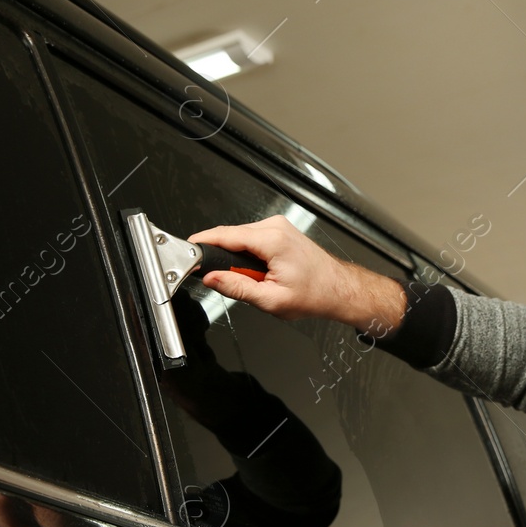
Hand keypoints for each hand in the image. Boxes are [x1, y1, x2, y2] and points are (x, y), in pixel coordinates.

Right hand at [188, 216, 402, 330]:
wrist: (338, 289)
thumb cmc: (314, 294)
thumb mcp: (271, 300)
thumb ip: (237, 288)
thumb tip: (212, 279)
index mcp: (272, 240)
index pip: (225, 235)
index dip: (203, 243)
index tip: (187, 250)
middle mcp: (275, 226)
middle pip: (231, 235)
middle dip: (220, 255)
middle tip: (218, 277)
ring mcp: (278, 226)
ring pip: (240, 237)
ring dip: (236, 257)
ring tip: (249, 279)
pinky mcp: (279, 230)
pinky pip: (251, 238)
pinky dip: (246, 254)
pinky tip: (256, 271)